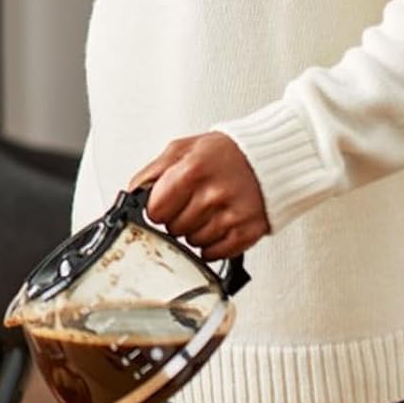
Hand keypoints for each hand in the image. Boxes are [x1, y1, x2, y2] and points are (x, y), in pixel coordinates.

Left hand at [132, 133, 270, 260]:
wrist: (272, 158)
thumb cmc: (225, 153)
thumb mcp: (183, 148)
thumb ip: (153, 172)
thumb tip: (131, 196)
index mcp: (192, 170)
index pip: (155, 210)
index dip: (158, 207)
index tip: (166, 202)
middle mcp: (212, 194)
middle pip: (173, 229)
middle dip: (178, 218)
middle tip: (193, 201)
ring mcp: (231, 215)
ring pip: (192, 243)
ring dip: (196, 231)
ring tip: (210, 209)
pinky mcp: (247, 233)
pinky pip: (213, 254)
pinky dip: (213, 243)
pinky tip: (220, 223)